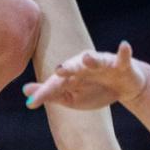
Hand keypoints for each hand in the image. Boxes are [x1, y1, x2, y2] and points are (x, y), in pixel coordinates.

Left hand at [24, 41, 147, 109]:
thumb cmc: (93, 89)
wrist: (124, 86)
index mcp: (71, 73)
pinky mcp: (121, 64)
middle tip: (58, 70)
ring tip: (88, 57)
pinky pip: (123, 57)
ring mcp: (103, 63)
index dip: (45, 93)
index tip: (32, 103)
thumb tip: (25, 93)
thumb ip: (50, 93)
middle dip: (68, 68)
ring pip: (97, 60)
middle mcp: (84, 65)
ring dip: (93, 59)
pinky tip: (124, 45)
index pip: (56, 84)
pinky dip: (124, 52)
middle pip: (74, 67)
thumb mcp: (71, 96)